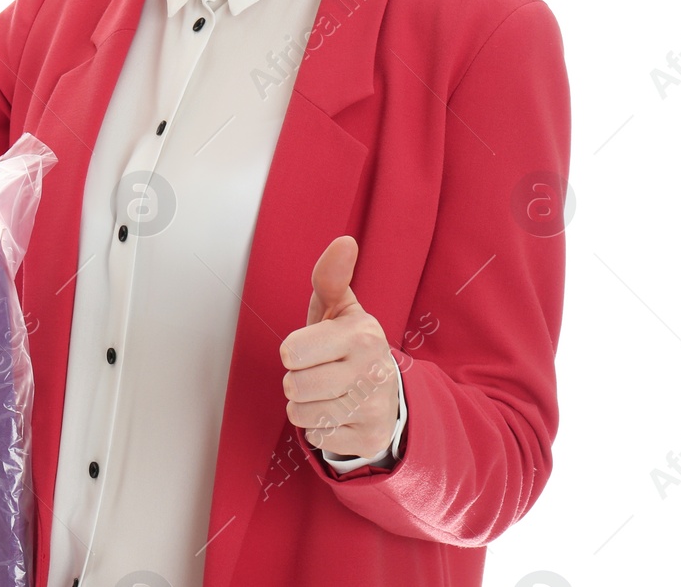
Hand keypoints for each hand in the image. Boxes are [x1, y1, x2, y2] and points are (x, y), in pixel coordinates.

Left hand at [279, 235, 398, 458]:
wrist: (388, 394)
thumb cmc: (348, 344)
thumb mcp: (339, 308)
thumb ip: (331, 276)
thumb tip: (344, 240)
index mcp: (361, 335)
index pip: (292, 351)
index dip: (293, 351)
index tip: (307, 348)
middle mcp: (373, 372)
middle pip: (294, 386)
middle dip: (297, 381)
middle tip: (317, 373)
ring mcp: (374, 409)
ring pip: (302, 415)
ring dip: (305, 406)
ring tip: (326, 393)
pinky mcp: (369, 440)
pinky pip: (317, 439)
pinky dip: (319, 429)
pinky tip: (338, 414)